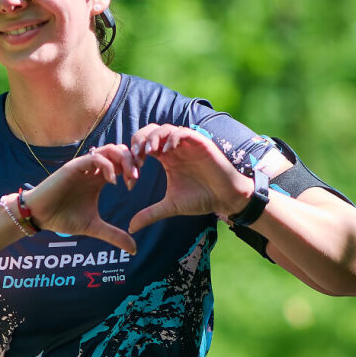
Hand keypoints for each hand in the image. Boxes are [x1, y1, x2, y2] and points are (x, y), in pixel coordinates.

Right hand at [22, 144, 139, 254]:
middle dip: (132, 161)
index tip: (133, 186)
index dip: (132, 170)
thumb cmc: (63, 218)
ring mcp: (84, 166)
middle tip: (134, 179)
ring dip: (123, 160)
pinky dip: (108, 166)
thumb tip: (134, 249)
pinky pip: (94, 158)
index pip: (122, 163)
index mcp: (99, 178)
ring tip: (127, 178)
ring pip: (109, 149)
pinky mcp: (74, 167)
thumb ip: (114, 235)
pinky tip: (112, 182)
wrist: (40, 217)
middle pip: (119, 151)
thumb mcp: (94, 227)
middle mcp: (93, 169)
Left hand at [126, 124, 251, 232]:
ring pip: (165, 128)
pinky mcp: (201, 143)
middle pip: (151, 131)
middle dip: (140, 140)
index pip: (144, 145)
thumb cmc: (201, 199)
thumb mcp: (171, 206)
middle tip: (136, 155)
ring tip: (149, 151)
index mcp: (167, 158)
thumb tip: (131, 228)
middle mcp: (175, 148)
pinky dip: (173, 137)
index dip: (134, 154)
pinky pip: (183, 132)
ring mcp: (187, 144)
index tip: (132, 170)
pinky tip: (167, 150)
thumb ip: (150, 214)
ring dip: (154, 137)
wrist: (225, 198)